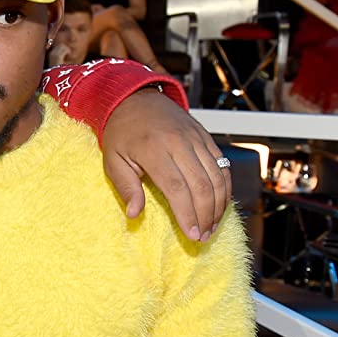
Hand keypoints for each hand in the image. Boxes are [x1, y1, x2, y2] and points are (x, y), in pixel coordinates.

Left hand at [102, 87, 231, 241]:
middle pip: (202, 185)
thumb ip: (126, 188)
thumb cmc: (122, 133)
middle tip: (202, 237)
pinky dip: (224, 188)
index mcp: (154, 150)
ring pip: (217, 177)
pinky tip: (219, 205)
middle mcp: (179, 143)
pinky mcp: (206, 137)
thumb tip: (134, 215)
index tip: (191, 234)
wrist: (136, 99)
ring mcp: (196, 139)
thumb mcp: (113, 161)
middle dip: (206, 215)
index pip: (177, 188)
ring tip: (212, 227)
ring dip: (218, 206)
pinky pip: (222, 166)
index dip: (187, 214)